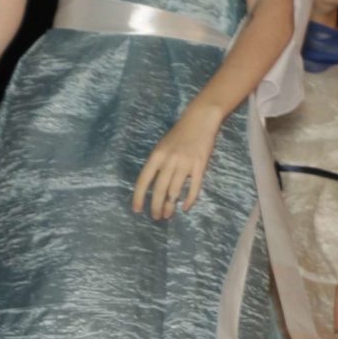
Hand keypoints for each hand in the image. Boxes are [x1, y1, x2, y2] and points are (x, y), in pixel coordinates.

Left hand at [132, 106, 222, 220]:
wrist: (200, 120)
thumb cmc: (180, 134)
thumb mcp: (162, 147)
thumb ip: (158, 164)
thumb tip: (154, 186)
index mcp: (157, 156)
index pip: (144, 180)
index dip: (139, 197)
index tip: (137, 210)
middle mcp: (169, 161)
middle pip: (159, 189)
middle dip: (156, 206)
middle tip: (156, 217)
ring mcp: (185, 164)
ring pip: (175, 190)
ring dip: (170, 205)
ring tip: (168, 215)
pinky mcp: (200, 166)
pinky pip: (194, 187)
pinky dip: (189, 199)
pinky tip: (185, 208)